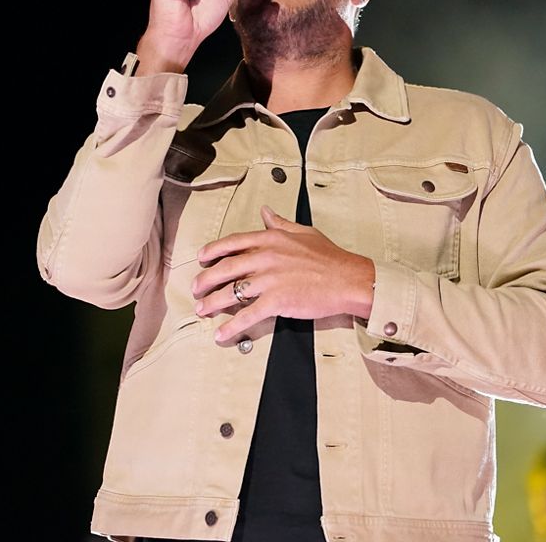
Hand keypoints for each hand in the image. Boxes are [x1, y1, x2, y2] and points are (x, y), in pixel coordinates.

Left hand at [192, 206, 375, 342]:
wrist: (349, 279)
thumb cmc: (330, 257)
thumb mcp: (304, 233)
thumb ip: (280, 224)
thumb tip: (266, 212)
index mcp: (271, 238)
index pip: (233, 242)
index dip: (213, 251)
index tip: (201, 258)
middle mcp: (266, 257)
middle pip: (225, 269)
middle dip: (205, 280)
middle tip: (196, 289)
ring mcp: (270, 280)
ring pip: (231, 292)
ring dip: (212, 303)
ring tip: (202, 310)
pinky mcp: (276, 301)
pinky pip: (247, 316)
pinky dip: (231, 327)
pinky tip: (221, 334)